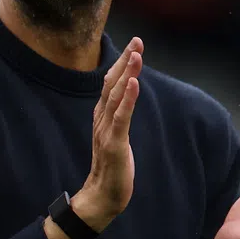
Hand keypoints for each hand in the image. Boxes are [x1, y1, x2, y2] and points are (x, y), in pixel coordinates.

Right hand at [72, 37, 143, 230]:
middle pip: (111, 84)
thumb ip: (118, 117)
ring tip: (136, 56)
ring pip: (115, 97)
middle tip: (138, 41)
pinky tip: (134, 84)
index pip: (111, 84)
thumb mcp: (116, 137)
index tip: (134, 45)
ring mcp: (106, 131)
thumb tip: (126, 101)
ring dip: (127, 75)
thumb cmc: (112, 169)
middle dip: (125, 61)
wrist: (102, 197)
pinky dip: (127, 99)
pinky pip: (121, 118)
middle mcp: (101, 120)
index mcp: (102, 117)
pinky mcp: (114, 144)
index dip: (122, 64)